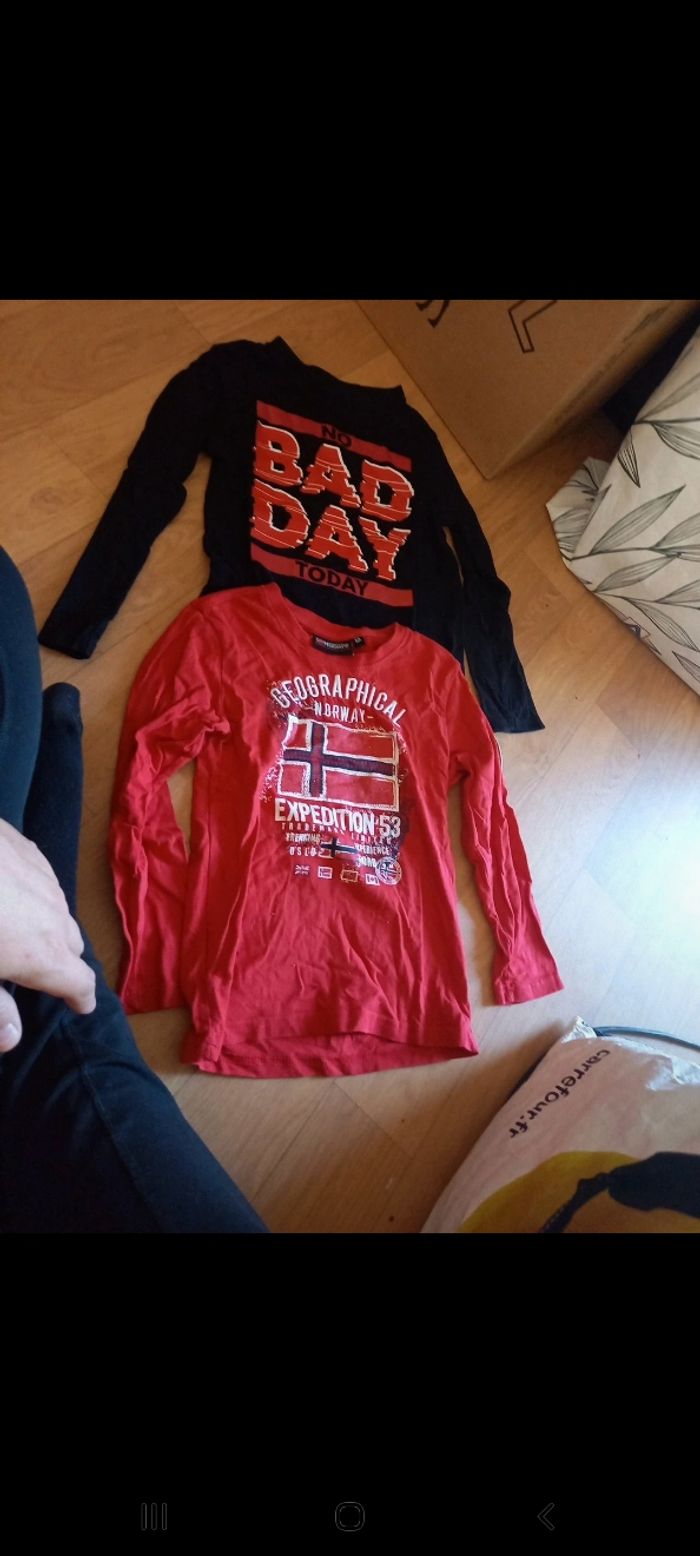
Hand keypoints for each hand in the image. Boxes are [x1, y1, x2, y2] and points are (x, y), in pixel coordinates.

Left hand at [0, 818, 96, 1051]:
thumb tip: (13, 1036)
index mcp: (43, 954)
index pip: (80, 983)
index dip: (81, 997)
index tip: (81, 1005)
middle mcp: (53, 914)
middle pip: (72, 945)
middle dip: (63, 962)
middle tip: (43, 972)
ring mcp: (42, 876)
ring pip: (58, 909)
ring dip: (47, 926)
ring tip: (24, 932)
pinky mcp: (23, 847)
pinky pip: (41, 877)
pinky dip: (33, 893)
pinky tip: (10, 891)